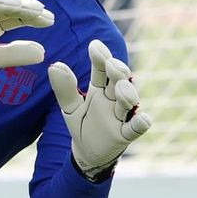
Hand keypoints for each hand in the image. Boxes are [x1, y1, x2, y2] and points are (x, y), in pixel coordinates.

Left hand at [48, 39, 152, 180]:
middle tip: (110, 64)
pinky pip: (136, 128)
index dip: (100, 57)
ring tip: (121, 88)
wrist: (87, 153)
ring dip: (127, 94)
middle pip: (119, 81)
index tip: (94, 45)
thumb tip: (54, 65)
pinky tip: (142, 118)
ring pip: (128, 101)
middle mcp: (112, 99)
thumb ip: (64, 89)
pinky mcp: (125, 135)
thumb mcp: (70, 107)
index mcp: (99, 89)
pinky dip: (140, 123)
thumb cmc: (82, 124)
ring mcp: (120, 116)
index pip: (101, 70)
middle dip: (117, 71)